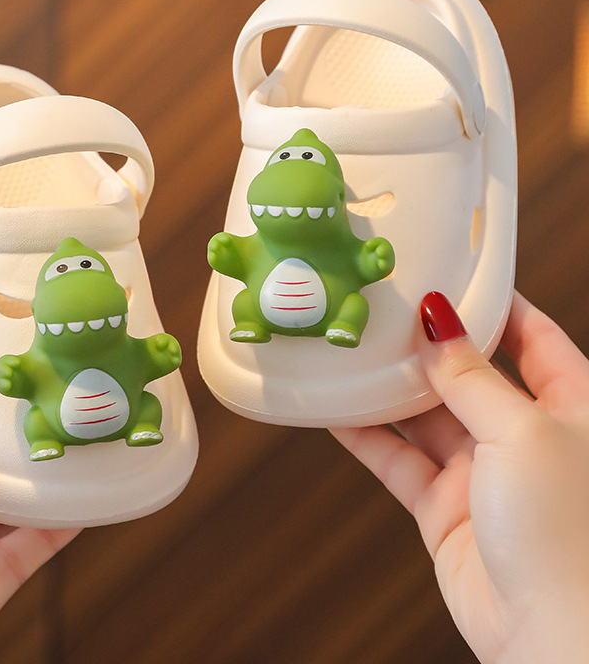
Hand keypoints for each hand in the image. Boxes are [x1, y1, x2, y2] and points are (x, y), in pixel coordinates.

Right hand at [331, 291, 588, 663]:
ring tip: (350, 353)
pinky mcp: (445, 508)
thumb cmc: (568, 532)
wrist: (553, 637)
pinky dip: (367, 437)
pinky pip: (399, 461)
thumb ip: (473, 378)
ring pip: (427, 417)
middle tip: (385, 312)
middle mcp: (526, 437)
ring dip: (390, 389)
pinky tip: (336, 411)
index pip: (535, 339)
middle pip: (470, 375)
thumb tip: (438, 323)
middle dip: (429, 346)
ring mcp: (483, 473)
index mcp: (572, 409)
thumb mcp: (523, 432)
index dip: (497, 305)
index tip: (454, 275)